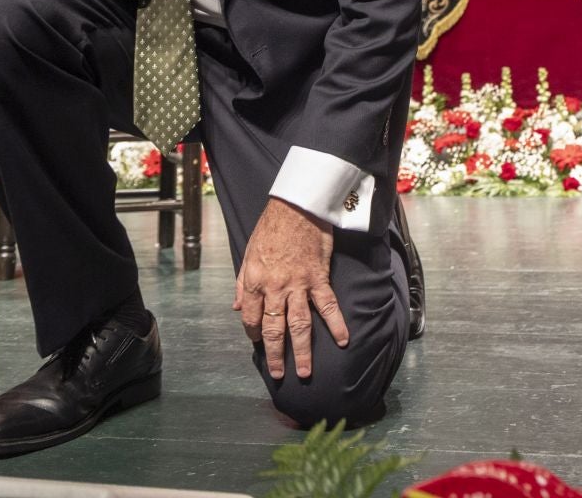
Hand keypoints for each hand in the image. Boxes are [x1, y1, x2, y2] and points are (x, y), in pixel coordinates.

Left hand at [234, 198, 349, 379]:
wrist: (296, 206)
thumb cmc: (270, 228)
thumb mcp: (248, 253)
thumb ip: (242, 283)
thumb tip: (237, 307)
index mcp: (254, 281)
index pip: (251, 317)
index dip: (253, 334)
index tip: (258, 343)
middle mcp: (275, 287)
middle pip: (275, 328)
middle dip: (276, 355)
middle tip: (280, 374)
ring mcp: (298, 285)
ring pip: (300, 325)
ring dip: (303, 351)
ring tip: (305, 372)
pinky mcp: (319, 278)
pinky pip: (328, 306)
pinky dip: (336, 324)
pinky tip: (343, 340)